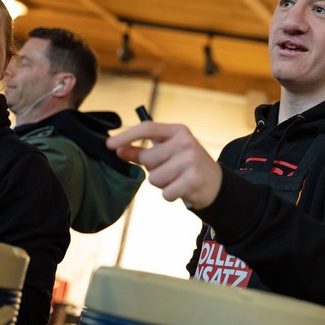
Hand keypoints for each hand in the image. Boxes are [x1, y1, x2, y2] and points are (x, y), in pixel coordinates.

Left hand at [106, 121, 221, 209]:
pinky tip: (183, 189)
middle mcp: (185, 142)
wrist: (216, 182)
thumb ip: (142, 151)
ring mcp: (190, 161)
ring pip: (155, 179)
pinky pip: (165, 193)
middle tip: (170, 169)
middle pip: (148, 159)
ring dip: (162, 184)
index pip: (148, 129)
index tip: (109, 145)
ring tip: (177, 179)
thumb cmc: (186, 164)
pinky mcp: (193, 180)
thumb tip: (118, 150)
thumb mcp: (168, 152)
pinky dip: (171, 195)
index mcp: (178, 131)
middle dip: (153, 169)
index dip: (126, 136)